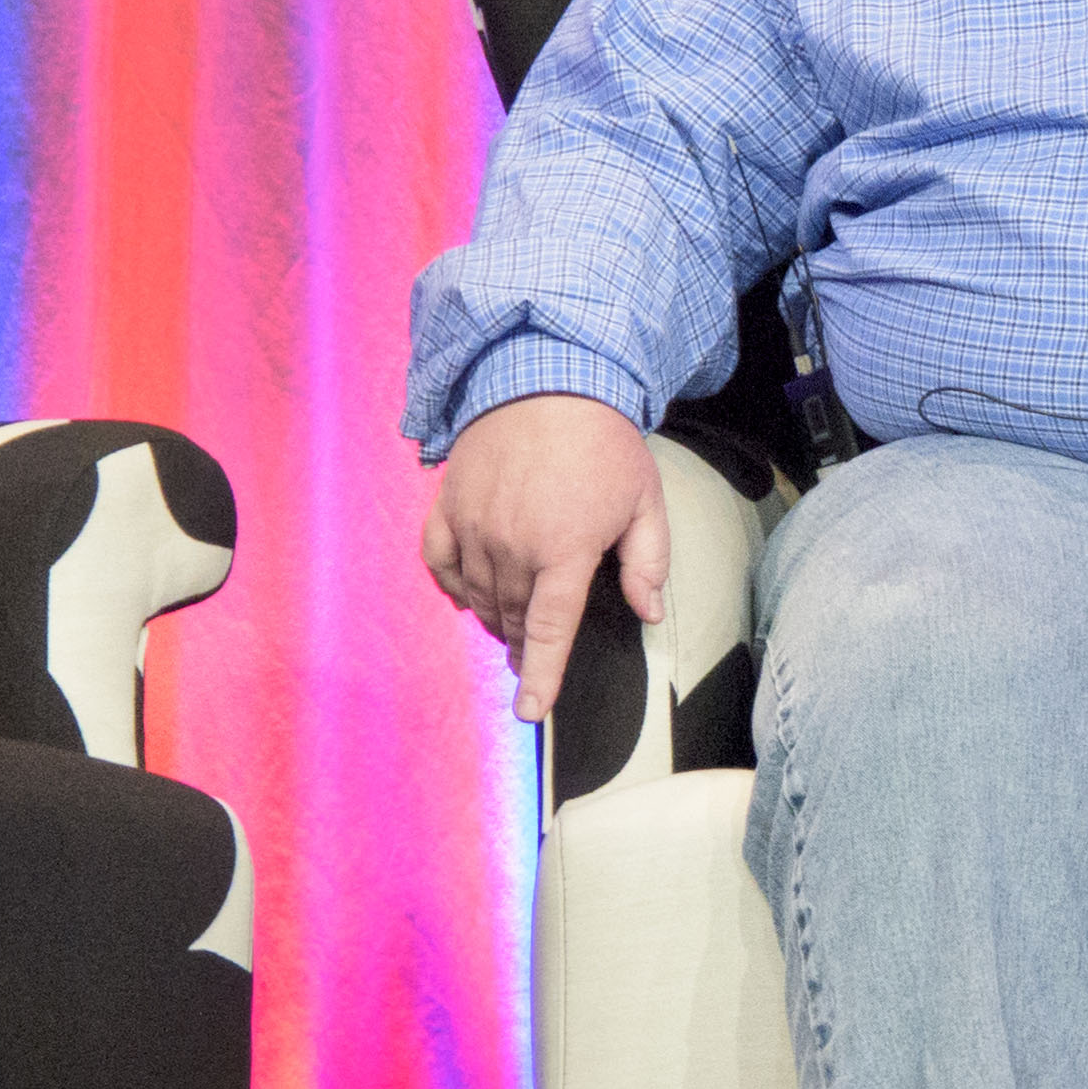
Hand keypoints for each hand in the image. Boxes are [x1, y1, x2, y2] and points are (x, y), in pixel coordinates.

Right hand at [428, 393, 669, 717]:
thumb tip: (648, 613)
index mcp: (564, 551)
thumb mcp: (645, 501)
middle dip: (526, 642)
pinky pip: (439, 561)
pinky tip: (468, 588)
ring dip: (496, 616)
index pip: (549, 632)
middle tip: (537, 646)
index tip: (529, 711)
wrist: (548, 378)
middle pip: (514, 618)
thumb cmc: (603, 441)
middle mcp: (512, 545)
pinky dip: (452, 583)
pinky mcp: (449, 505)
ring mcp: (474, 526)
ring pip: (478, 597)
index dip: (541, 677)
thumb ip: (648, 563)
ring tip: (513, 616)